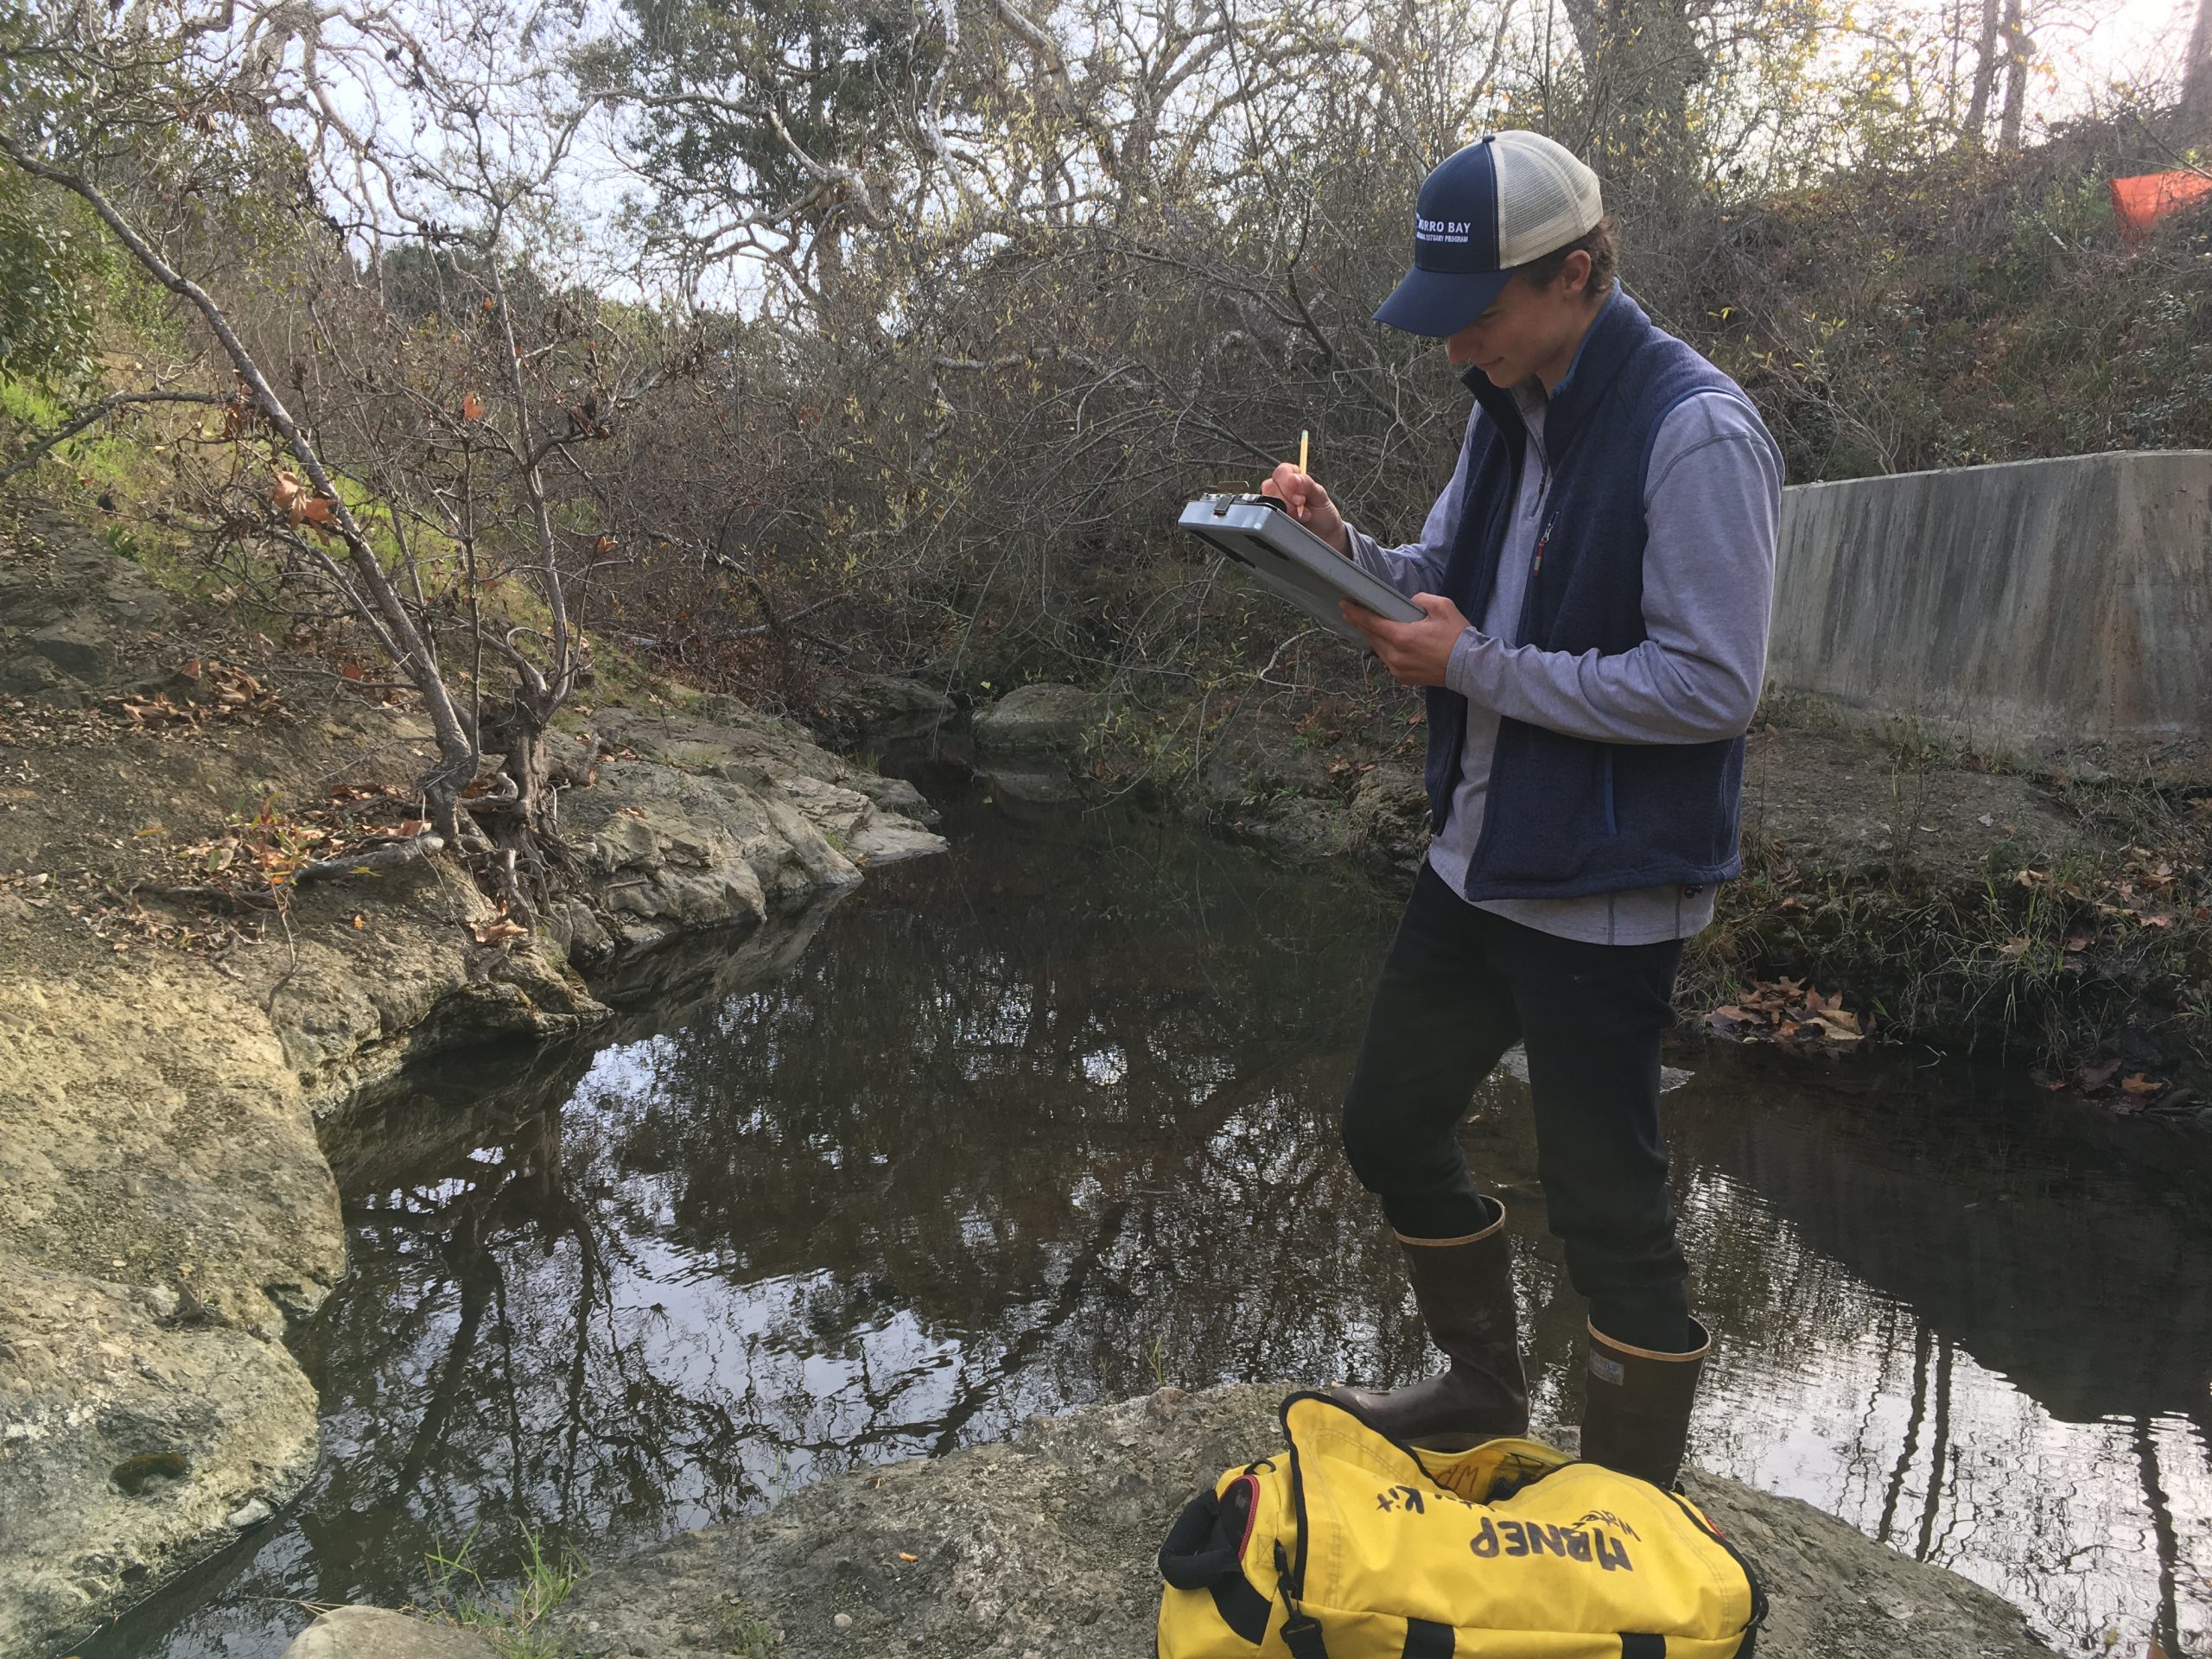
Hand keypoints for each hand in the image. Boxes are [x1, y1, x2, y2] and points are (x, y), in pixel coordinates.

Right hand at [1260, 462, 1349, 554]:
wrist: (1325, 537)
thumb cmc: (1323, 515)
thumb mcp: (1320, 496)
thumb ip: (1307, 484)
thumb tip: (1294, 478)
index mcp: (1293, 479)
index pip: (1281, 471)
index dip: (1288, 482)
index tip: (1300, 497)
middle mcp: (1281, 490)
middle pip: (1270, 486)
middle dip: (1287, 499)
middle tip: (1301, 506)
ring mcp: (1274, 504)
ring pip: (1267, 500)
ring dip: (1285, 510)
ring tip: (1300, 517)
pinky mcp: (1270, 518)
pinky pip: (1265, 515)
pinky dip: (1279, 519)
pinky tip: (1291, 522)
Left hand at [1341, 592, 1469, 686]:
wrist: (1470, 667)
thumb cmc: (1458, 636)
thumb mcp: (1443, 607)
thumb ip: (1421, 600)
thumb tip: (1409, 603)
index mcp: (1403, 637)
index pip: (1371, 623)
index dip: (1356, 613)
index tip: (1345, 604)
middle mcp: (1395, 656)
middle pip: (1371, 636)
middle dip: (1360, 623)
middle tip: (1350, 611)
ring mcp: (1398, 670)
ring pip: (1378, 649)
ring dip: (1372, 636)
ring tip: (1365, 624)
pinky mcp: (1403, 678)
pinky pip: (1387, 660)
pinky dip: (1384, 649)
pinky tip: (1383, 641)